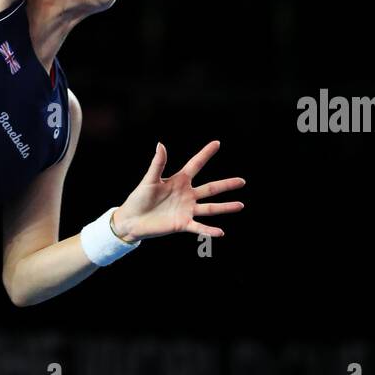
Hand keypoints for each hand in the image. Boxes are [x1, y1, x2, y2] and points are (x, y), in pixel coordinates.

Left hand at [114, 140, 244, 242]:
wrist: (132, 219)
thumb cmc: (139, 198)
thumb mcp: (149, 180)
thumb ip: (158, 164)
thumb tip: (161, 144)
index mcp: (179, 180)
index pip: (196, 165)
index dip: (205, 154)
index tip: (217, 143)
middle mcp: (187, 195)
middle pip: (211, 188)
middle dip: (226, 185)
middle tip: (242, 181)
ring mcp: (186, 210)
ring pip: (210, 207)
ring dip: (225, 207)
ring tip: (240, 205)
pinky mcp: (182, 224)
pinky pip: (199, 227)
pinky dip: (209, 230)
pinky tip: (221, 232)